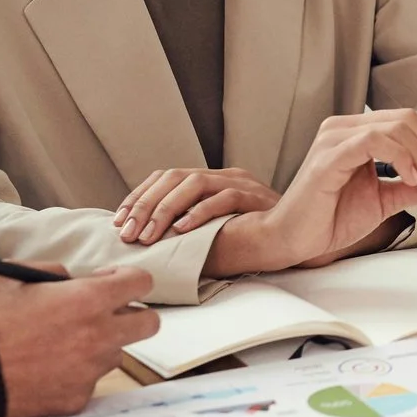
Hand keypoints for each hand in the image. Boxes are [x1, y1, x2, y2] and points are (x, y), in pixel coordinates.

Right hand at [0, 262, 159, 416]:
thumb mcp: (12, 275)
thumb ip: (53, 272)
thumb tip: (71, 280)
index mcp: (87, 300)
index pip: (142, 282)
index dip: (128, 278)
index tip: (108, 281)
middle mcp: (98, 337)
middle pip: (149, 324)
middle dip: (132, 314)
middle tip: (102, 313)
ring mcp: (89, 372)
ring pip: (116, 353)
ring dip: (100, 344)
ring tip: (60, 342)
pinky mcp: (75, 399)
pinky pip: (89, 381)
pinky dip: (75, 373)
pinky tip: (45, 368)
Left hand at [112, 167, 279, 245]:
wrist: (299, 239)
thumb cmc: (252, 241)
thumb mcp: (212, 230)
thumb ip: (187, 227)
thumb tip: (145, 239)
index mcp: (210, 180)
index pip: (165, 177)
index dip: (138, 196)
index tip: (118, 221)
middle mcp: (223, 176)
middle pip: (174, 177)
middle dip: (145, 205)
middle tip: (128, 233)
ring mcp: (241, 183)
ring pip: (194, 183)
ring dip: (166, 210)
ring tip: (150, 235)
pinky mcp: (255, 197)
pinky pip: (224, 199)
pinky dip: (200, 214)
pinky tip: (183, 231)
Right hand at [231, 109, 416, 271]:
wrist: (294, 240)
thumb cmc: (332, 218)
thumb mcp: (389, 200)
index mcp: (359, 132)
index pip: (414, 120)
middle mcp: (346, 127)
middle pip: (411, 119)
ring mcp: (336, 137)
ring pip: (398, 127)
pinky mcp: (329, 155)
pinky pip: (374, 140)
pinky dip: (403, 158)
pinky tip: (412, 180)